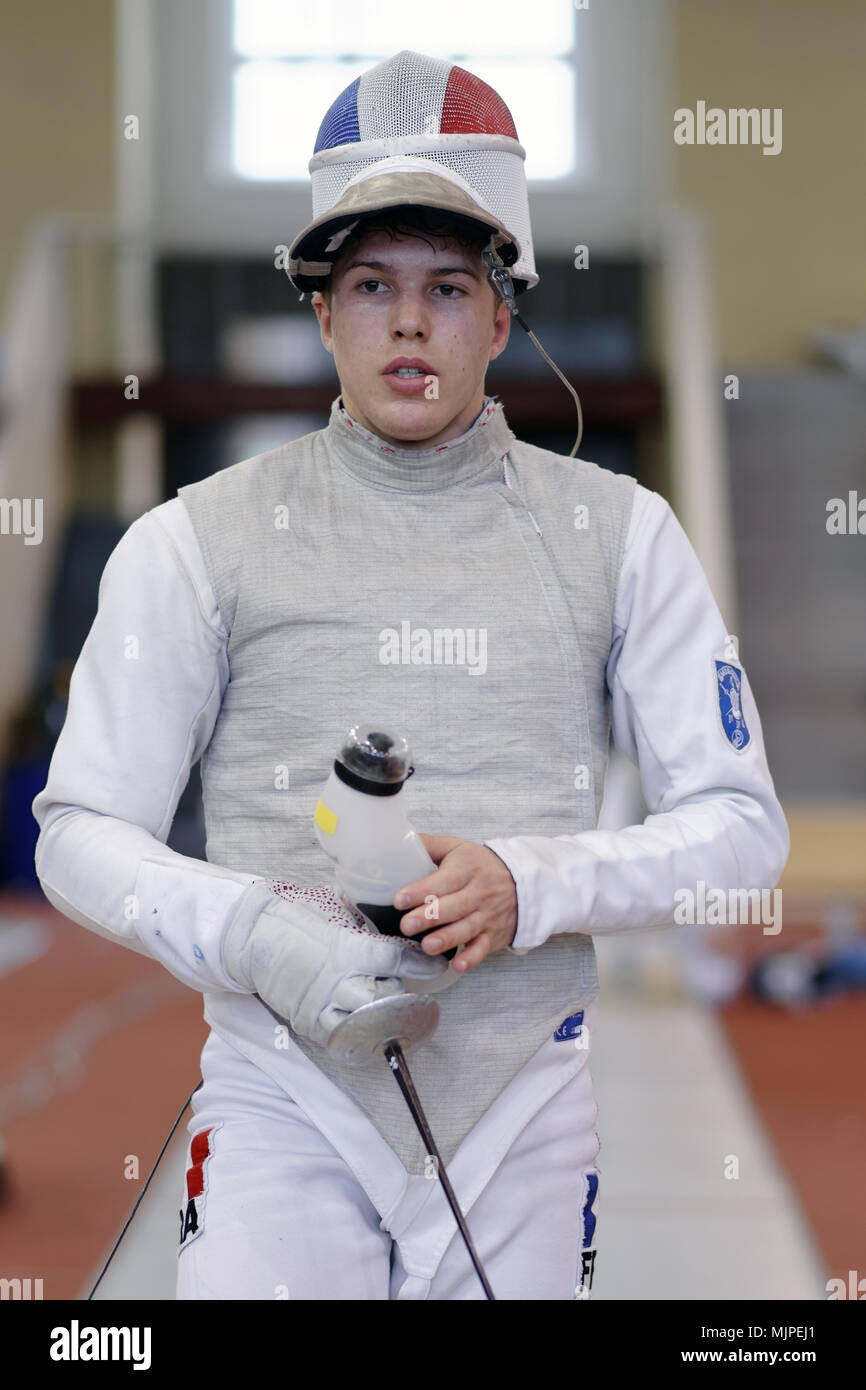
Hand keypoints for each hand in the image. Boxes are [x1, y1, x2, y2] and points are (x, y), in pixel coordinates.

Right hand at [221, 879, 446, 1046]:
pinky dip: (353, 1033)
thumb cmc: (294, 917)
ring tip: (379, 1005)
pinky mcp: (306, 1019)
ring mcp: (322, 1003)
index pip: (396, 960)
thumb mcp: (334, 912)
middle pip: (386, 996)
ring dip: (378, 1014)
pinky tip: (360, 1026)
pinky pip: (338, 1036)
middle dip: (397, 992)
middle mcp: (339, 979)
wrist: (252, 935)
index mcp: (347, 948)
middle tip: (397, 985)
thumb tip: (389, 920)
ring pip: (365, 1021)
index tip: (436, 966)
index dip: (421, 964)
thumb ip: (362, 923)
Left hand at [394, 835, 517, 974]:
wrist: (522, 881)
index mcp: (466, 870)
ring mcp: (486, 916)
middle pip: (453, 907)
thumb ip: (429, 845)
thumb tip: (400, 841)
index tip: (399, 899)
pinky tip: (457, 965)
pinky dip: (471, 958)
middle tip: (407, 925)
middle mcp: (478, 894)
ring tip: (427, 946)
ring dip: (447, 939)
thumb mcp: (458, 848)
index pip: (443, 881)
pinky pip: (483, 948)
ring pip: (466, 929)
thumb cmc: (481, 865)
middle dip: (429, 917)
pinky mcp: (493, 936)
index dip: (421, 890)